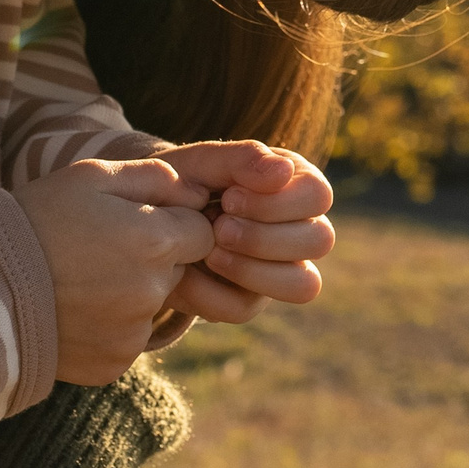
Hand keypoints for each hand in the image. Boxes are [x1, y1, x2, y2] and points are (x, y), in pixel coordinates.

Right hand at [8, 157, 215, 382]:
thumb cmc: (37, 220)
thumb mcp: (92, 177)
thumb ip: (154, 177)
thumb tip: (197, 194)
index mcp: (157, 241)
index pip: (202, 233)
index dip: (174, 223)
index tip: (137, 222)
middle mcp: (154, 292)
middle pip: (177, 271)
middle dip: (152, 258)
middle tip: (100, 250)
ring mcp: (134, 334)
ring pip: (151, 307)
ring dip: (130, 293)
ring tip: (79, 280)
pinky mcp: (113, 364)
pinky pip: (125, 340)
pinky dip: (108, 327)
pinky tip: (72, 310)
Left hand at [156, 141, 334, 322]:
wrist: (148, 217)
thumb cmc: (185, 180)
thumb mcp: (205, 161)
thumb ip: (242, 158)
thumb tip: (284, 172)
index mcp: (295, 183)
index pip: (318, 195)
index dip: (275, 202)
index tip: (229, 198)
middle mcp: (299, 227)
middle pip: (320, 240)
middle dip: (263, 236)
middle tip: (218, 227)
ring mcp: (279, 268)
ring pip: (303, 284)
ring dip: (251, 269)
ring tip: (209, 251)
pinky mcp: (249, 300)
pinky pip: (245, 308)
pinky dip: (208, 292)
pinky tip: (187, 270)